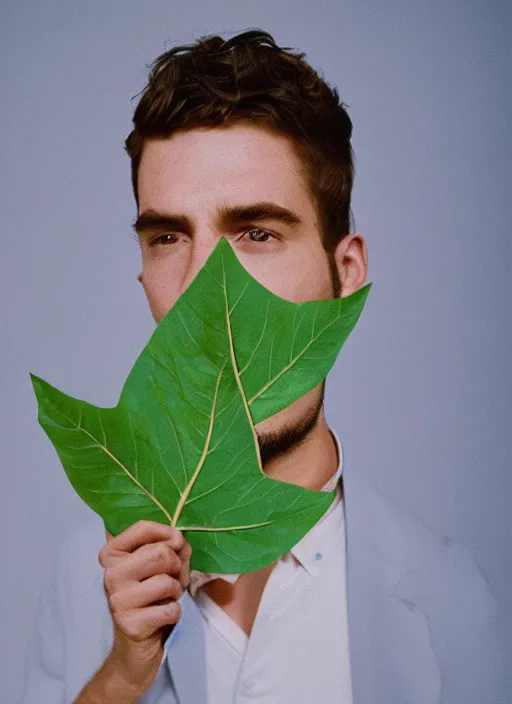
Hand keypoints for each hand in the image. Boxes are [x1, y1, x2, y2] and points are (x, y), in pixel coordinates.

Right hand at [98, 520, 191, 695]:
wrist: (137, 647)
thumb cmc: (152, 598)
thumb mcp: (162, 566)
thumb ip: (172, 546)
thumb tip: (179, 540)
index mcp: (112, 555)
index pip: (142, 528)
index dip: (168, 533)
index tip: (177, 544)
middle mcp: (110, 574)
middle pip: (160, 553)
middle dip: (176, 567)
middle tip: (172, 581)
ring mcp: (117, 600)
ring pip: (166, 581)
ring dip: (176, 592)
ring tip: (167, 599)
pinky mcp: (129, 624)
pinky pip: (170, 609)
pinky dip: (175, 613)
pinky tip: (163, 618)